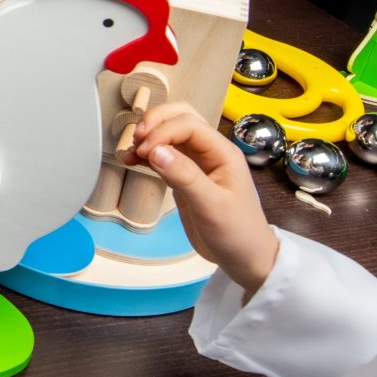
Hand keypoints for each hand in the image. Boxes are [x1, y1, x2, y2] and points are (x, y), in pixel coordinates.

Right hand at [125, 101, 279, 299]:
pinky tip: (134, 161)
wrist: (245, 258)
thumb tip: (156, 151)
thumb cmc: (237, 233)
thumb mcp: (211, 206)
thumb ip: (185, 176)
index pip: (189, 125)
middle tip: (137, 141)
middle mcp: (210, 152)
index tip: (145, 151)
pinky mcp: (185, 176)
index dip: (163, 132)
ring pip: (170, 133)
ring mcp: (197, 163)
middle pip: (181, 117)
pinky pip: (164, 154)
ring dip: (149, 136)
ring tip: (131, 152)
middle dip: (156, 122)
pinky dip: (147, 153)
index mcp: (223, 153)